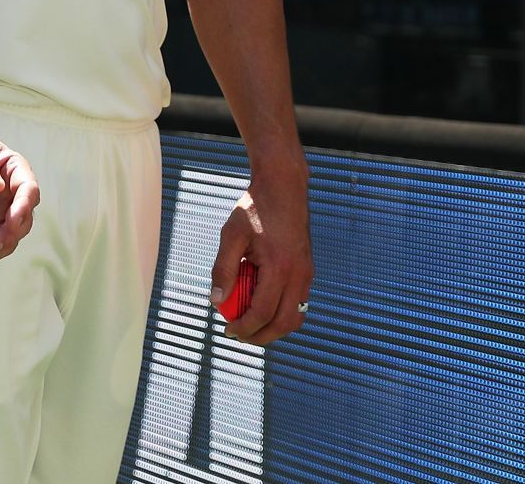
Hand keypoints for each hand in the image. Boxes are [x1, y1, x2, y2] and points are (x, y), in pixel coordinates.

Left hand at [207, 173, 312, 346]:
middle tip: (238, 335)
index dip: (245, 327)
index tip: (228, 330)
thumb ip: (223, 268)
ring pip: (295, 317)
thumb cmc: (255, 209)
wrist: (284, 189)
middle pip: (283, 323)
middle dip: (260, 336)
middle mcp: (299, 275)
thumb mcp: (231, 234)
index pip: (263, 313)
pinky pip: (298, 304)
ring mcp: (306, 275)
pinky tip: (260, 305)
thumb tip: (216, 300)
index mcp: (279, 268)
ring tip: (249, 324)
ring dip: (273, 328)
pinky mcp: (307, 271)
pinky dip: (281, 313)